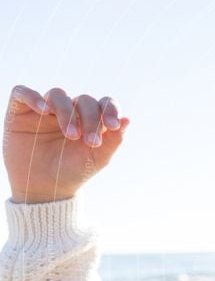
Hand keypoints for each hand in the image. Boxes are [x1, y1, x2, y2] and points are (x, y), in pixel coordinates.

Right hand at [2, 85, 129, 203]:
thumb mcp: (97, 159)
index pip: (104, 103)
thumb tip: (128, 120)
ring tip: (71, 135)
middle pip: (84, 100)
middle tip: (90, 141)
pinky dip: (33, 97)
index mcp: (91, 120)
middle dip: (90, 118)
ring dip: (67, 111)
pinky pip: (23, 92)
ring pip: (58, 94)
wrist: (45, 188)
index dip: (110, 110)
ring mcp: (45, 110)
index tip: (114, 125)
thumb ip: (113, 140)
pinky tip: (44, 111)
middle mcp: (69, 111)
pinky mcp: (21, 111)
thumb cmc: (73, 172)